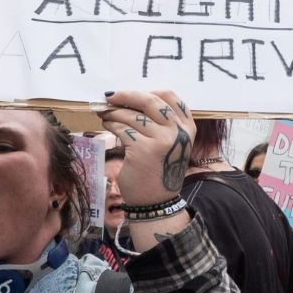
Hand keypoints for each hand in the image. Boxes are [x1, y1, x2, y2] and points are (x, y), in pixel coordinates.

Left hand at [97, 90, 195, 206]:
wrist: (155, 201)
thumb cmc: (158, 170)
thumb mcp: (170, 144)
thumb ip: (160, 123)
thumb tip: (130, 99)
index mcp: (187, 127)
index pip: (169, 96)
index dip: (147, 91)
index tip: (131, 94)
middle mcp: (178, 132)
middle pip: (150, 101)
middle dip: (126, 96)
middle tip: (110, 97)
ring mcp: (161, 141)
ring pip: (132, 116)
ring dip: (114, 113)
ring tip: (105, 114)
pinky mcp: (142, 150)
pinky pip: (123, 129)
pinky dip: (111, 125)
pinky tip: (107, 125)